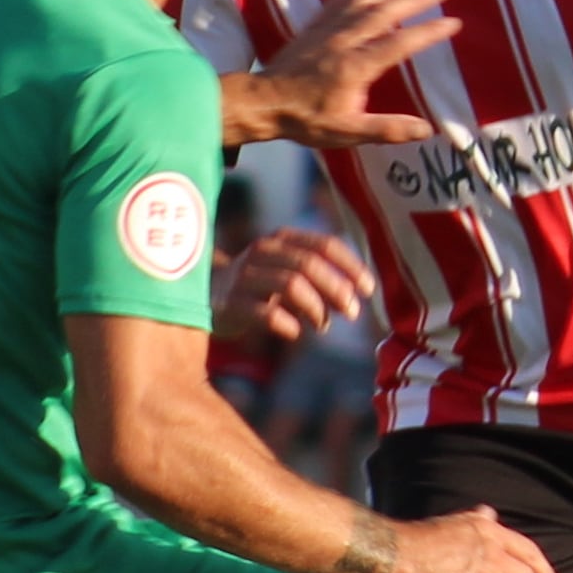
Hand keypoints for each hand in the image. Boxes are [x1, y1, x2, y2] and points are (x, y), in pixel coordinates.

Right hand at [215, 226, 373, 346]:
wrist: (204, 295)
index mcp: (282, 240)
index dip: (351, 266)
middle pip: (310, 264)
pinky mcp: (231, 303)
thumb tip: (354, 298)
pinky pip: (266, 313)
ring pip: (292, 285)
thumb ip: (317, 280)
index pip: (324, 245)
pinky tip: (295, 332)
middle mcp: (263, 252)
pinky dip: (288, 324)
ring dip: (316, 308)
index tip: (368, 289)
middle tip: (353, 312)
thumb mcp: (286, 272)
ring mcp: (245, 276)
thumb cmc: (257, 286)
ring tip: (323, 326)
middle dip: (337, 289)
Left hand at [235, 0, 453, 149]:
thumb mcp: (348, 132)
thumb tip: (426, 130)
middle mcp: (345, 41)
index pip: (402, 43)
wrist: (264, 103)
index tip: (453, 23)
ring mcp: (329, 29)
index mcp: (357, 67)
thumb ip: (387, 129)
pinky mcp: (316, 25)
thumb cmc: (306, 120)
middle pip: (387, 11)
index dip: (430, 32)